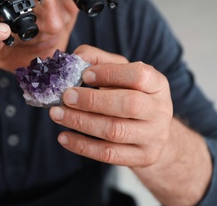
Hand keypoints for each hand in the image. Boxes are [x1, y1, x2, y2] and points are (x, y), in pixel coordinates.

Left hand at [49, 45, 172, 166]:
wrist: (152, 132)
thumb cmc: (129, 94)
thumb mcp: (120, 73)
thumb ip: (98, 60)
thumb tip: (75, 58)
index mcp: (157, 84)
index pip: (139, 75)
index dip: (110, 73)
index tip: (85, 74)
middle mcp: (160, 110)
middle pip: (129, 105)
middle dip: (92, 101)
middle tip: (66, 96)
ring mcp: (153, 137)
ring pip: (115, 131)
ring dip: (81, 122)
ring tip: (57, 114)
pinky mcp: (142, 157)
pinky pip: (108, 154)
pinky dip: (82, 145)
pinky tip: (64, 136)